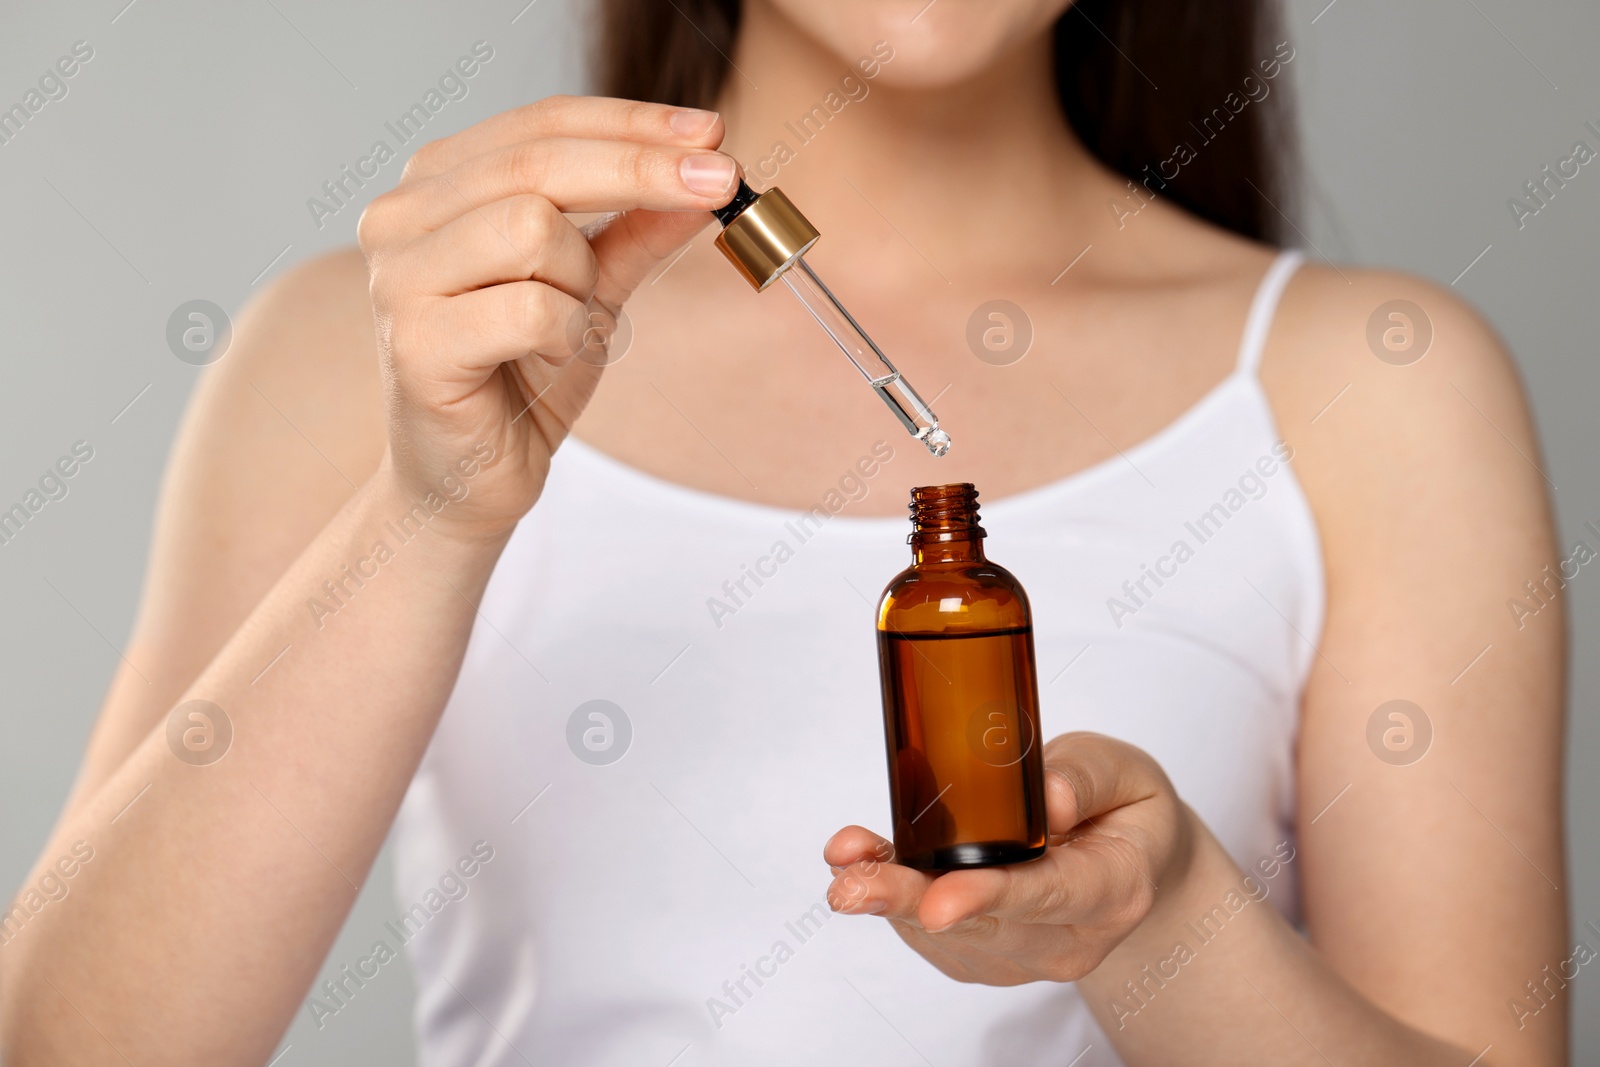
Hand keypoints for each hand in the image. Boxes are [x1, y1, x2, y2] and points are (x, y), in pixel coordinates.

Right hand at [356, 95, 740, 541]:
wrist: (475, 479)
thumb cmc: (523, 376)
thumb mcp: (595, 288)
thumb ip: (638, 227)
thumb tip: (705, 169)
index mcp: (438, 183)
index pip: (543, 122)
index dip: (632, 122)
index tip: (712, 132)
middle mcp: (401, 216)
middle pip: (539, 160)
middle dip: (642, 170)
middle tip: (721, 182)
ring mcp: (398, 277)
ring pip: (530, 226)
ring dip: (582, 281)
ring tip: (570, 326)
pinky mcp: (414, 342)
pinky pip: (529, 308)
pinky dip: (566, 334)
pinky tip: (549, 359)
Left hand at [824, 732, 1196, 985]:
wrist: (1133, 863)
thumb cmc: (1126, 810)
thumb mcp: (1123, 771)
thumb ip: (1085, 777)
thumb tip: (1048, 798)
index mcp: (1114, 889)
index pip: (1047, 895)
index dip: (987, 898)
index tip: (938, 902)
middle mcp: (1070, 938)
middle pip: (982, 926)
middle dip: (909, 902)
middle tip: (849, 886)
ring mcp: (1027, 956)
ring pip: (947, 935)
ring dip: (889, 897)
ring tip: (845, 858)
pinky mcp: (990, 957)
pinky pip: (934, 935)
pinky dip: (894, 899)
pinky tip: (863, 862)